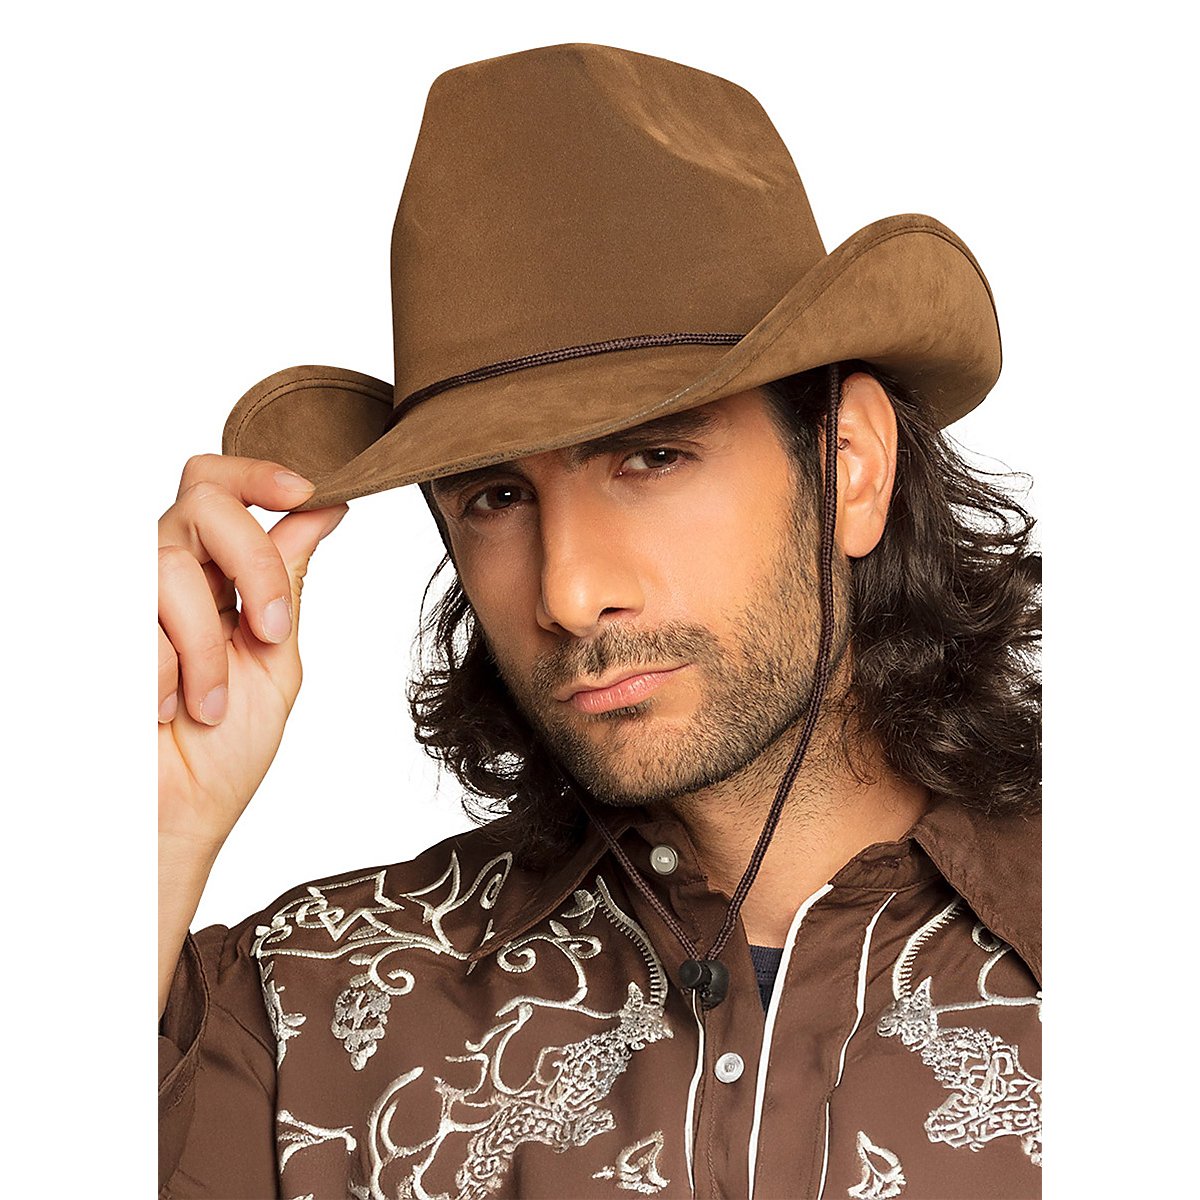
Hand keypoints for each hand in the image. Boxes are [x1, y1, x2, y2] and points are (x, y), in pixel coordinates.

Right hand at [158, 455, 347, 854]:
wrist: (177, 817)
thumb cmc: (225, 749)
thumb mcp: (274, 656)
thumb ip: (286, 582)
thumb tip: (324, 509)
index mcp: (214, 575)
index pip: (220, 488)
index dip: (258, 472)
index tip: (306, 490)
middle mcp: (165, 576)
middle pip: (202, 502)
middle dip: (253, 563)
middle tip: (271, 632)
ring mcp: (124, 602)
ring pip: (168, 564)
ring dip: (206, 645)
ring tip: (209, 703)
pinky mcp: (92, 633)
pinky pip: (134, 622)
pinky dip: (164, 674)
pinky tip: (163, 711)